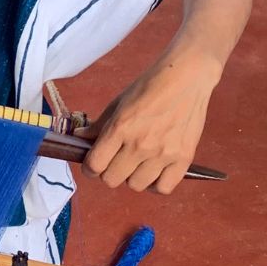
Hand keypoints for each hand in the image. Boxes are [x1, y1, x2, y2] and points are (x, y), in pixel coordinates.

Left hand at [82, 50, 222, 194]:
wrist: (186, 77)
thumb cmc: (150, 86)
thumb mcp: (119, 102)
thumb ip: (100, 125)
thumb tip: (80, 138)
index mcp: (120, 128)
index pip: (94, 165)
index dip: (89, 167)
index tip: (93, 164)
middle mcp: (140, 145)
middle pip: (112, 179)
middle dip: (109, 172)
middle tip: (115, 161)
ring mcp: (163, 154)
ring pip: (136, 186)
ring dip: (132, 177)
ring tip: (137, 164)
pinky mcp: (184, 158)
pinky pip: (163, 188)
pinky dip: (156, 184)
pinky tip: (154, 172)